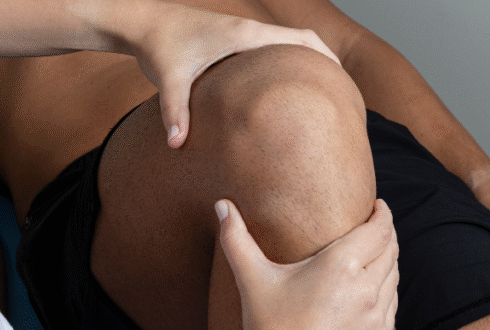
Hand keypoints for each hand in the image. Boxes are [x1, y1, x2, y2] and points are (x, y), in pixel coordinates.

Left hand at [130, 3, 339, 147]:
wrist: (143, 23)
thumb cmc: (158, 47)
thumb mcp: (168, 79)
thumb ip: (175, 112)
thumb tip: (177, 145)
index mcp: (246, 37)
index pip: (303, 42)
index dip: (328, 62)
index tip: (345, 86)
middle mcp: (250, 32)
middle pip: (306, 41)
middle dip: (328, 65)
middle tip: (345, 95)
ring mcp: (245, 35)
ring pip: (291, 44)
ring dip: (309, 64)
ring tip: (324, 96)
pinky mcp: (236, 42)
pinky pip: (274, 50)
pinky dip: (288, 65)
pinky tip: (288, 92)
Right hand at [215, 198, 398, 329]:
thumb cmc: (266, 327)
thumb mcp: (252, 278)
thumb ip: (236, 238)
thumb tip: (221, 205)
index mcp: (342, 265)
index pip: (379, 229)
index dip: (382, 214)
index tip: (378, 207)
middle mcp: (366, 288)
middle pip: (391, 250)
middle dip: (385, 236)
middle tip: (375, 229)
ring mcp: (376, 317)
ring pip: (394, 279)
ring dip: (387, 265)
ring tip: (374, 259)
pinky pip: (391, 307)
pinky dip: (386, 294)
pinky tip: (373, 293)